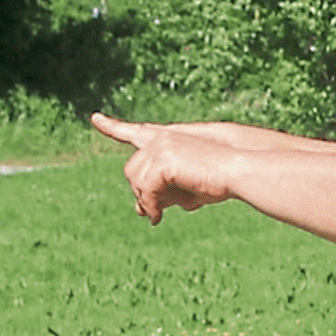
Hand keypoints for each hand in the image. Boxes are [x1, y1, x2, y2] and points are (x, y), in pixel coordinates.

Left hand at [89, 112, 236, 224]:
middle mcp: (161, 137)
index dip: (113, 126)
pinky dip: (149, 205)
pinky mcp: (162, 157)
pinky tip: (158, 217)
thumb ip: (163, 194)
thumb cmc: (220, 178)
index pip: (135, 132)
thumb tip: (139, 211)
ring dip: (145, 201)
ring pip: (135, 180)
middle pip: (132, 170)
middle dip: (140, 193)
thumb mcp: (186, 188)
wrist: (240, 168)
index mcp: (168, 137)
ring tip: (160, 215)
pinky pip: (144, 188)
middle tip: (155, 214)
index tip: (95, 118)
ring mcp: (160, 145)